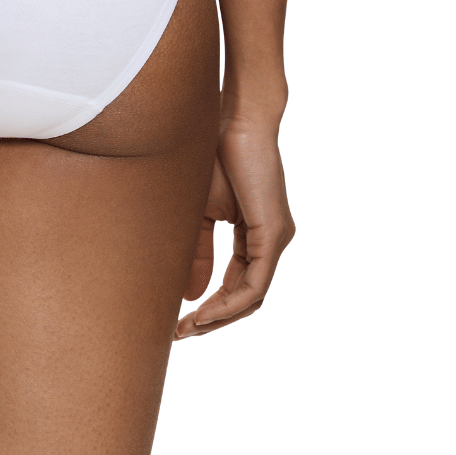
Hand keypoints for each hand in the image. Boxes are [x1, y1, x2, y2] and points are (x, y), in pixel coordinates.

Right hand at [176, 113, 294, 337]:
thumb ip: (197, 250)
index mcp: (255, 234)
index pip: (236, 283)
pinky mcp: (274, 234)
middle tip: (182, 334)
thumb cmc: (213, 154)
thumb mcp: (198, 210)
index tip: (178, 319)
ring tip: (190, 328)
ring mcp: (277, 238)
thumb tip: (190, 295)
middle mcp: (272, 240)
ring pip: (253, 296)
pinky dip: (232, 302)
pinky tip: (206, 312)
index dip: (210, 306)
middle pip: (247, 297)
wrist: (235, 120)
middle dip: (213, 320)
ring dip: (221, 317)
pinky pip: (257, 284)